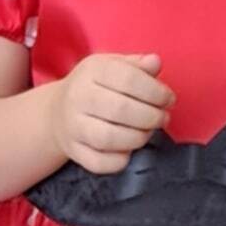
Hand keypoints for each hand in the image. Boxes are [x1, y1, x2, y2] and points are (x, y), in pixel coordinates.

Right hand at [53, 53, 173, 176]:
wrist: (57, 113)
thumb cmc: (94, 87)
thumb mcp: (113, 66)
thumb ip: (137, 65)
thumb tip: (155, 62)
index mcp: (91, 71)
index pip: (128, 79)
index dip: (156, 91)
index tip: (168, 99)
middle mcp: (78, 97)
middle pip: (121, 109)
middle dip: (152, 116)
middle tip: (162, 118)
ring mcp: (73, 126)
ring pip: (110, 138)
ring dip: (139, 137)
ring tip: (148, 132)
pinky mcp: (73, 151)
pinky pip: (99, 163)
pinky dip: (120, 160)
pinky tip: (129, 150)